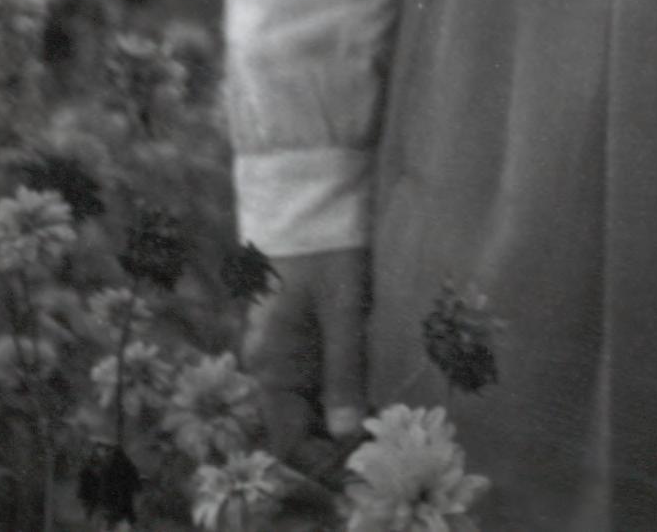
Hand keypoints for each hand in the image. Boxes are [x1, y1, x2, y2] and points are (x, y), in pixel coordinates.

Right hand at [242, 247, 368, 478]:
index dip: (321, 459)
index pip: (286, 439)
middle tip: (384, 441)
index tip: (362, 461)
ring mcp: (284, 347)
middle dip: (337, 438)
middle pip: (300, 422)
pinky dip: (344, 386)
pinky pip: (319, 373)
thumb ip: (344, 371)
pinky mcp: (301, 330)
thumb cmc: (324, 249)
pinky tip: (375, 387)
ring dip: (344, 413)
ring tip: (386, 419)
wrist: (309, 196)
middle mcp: (270, 363)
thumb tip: (344, 432)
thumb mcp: (342, 310)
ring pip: (312, 399)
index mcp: (270, 364)